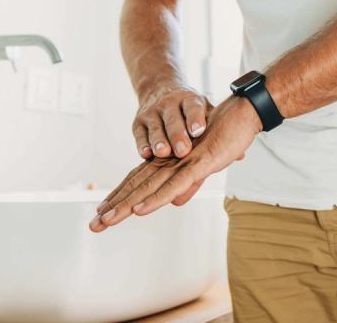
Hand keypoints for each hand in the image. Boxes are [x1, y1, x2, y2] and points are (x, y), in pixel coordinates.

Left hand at [89, 95, 261, 231]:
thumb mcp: (205, 166)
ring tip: (106, 219)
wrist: (242, 113)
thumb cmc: (224, 136)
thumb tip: (176, 202)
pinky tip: (139, 210)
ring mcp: (182, 161)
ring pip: (149, 187)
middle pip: (137, 185)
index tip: (102, 212)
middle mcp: (170, 159)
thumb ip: (189, 184)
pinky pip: (173, 184)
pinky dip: (155, 198)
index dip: (121, 196)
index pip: (139, 180)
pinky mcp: (198, 164)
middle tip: (94, 224)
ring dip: (126, 204)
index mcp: (170, 160)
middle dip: (115, 205)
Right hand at [132, 82, 213, 160]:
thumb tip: (241, 155)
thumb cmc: (188, 108)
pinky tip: (146, 154)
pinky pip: (140, 134)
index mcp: (189, 100)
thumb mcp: (204, 111)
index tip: (199, 131)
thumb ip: (218, 131)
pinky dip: (142, 144)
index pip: (193, 108)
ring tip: (163, 152)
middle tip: (183, 150)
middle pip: (173, 119)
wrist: (160, 88)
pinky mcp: (138, 123)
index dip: (195, 119)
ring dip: (159, 141)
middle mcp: (169, 103)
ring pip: (156, 127)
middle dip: (178, 135)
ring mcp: (152, 112)